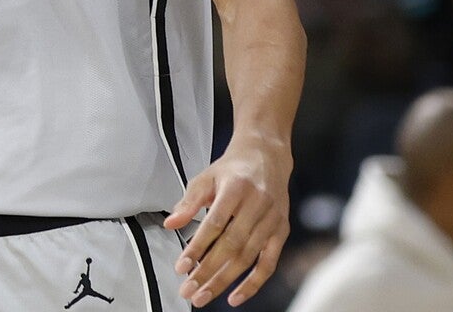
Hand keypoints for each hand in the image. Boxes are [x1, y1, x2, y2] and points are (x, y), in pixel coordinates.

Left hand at [164, 138, 290, 306]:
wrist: (266, 155)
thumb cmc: (234, 169)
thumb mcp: (206, 177)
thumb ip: (188, 202)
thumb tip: (171, 224)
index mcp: (236, 188)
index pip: (215, 223)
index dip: (198, 247)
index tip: (182, 266)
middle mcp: (258, 204)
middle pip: (232, 245)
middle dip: (208, 271)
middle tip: (189, 290)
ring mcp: (272, 220)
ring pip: (248, 257)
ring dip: (225, 280)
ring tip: (203, 294)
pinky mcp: (281, 231)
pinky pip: (269, 263)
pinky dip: (253, 283)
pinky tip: (235, 297)